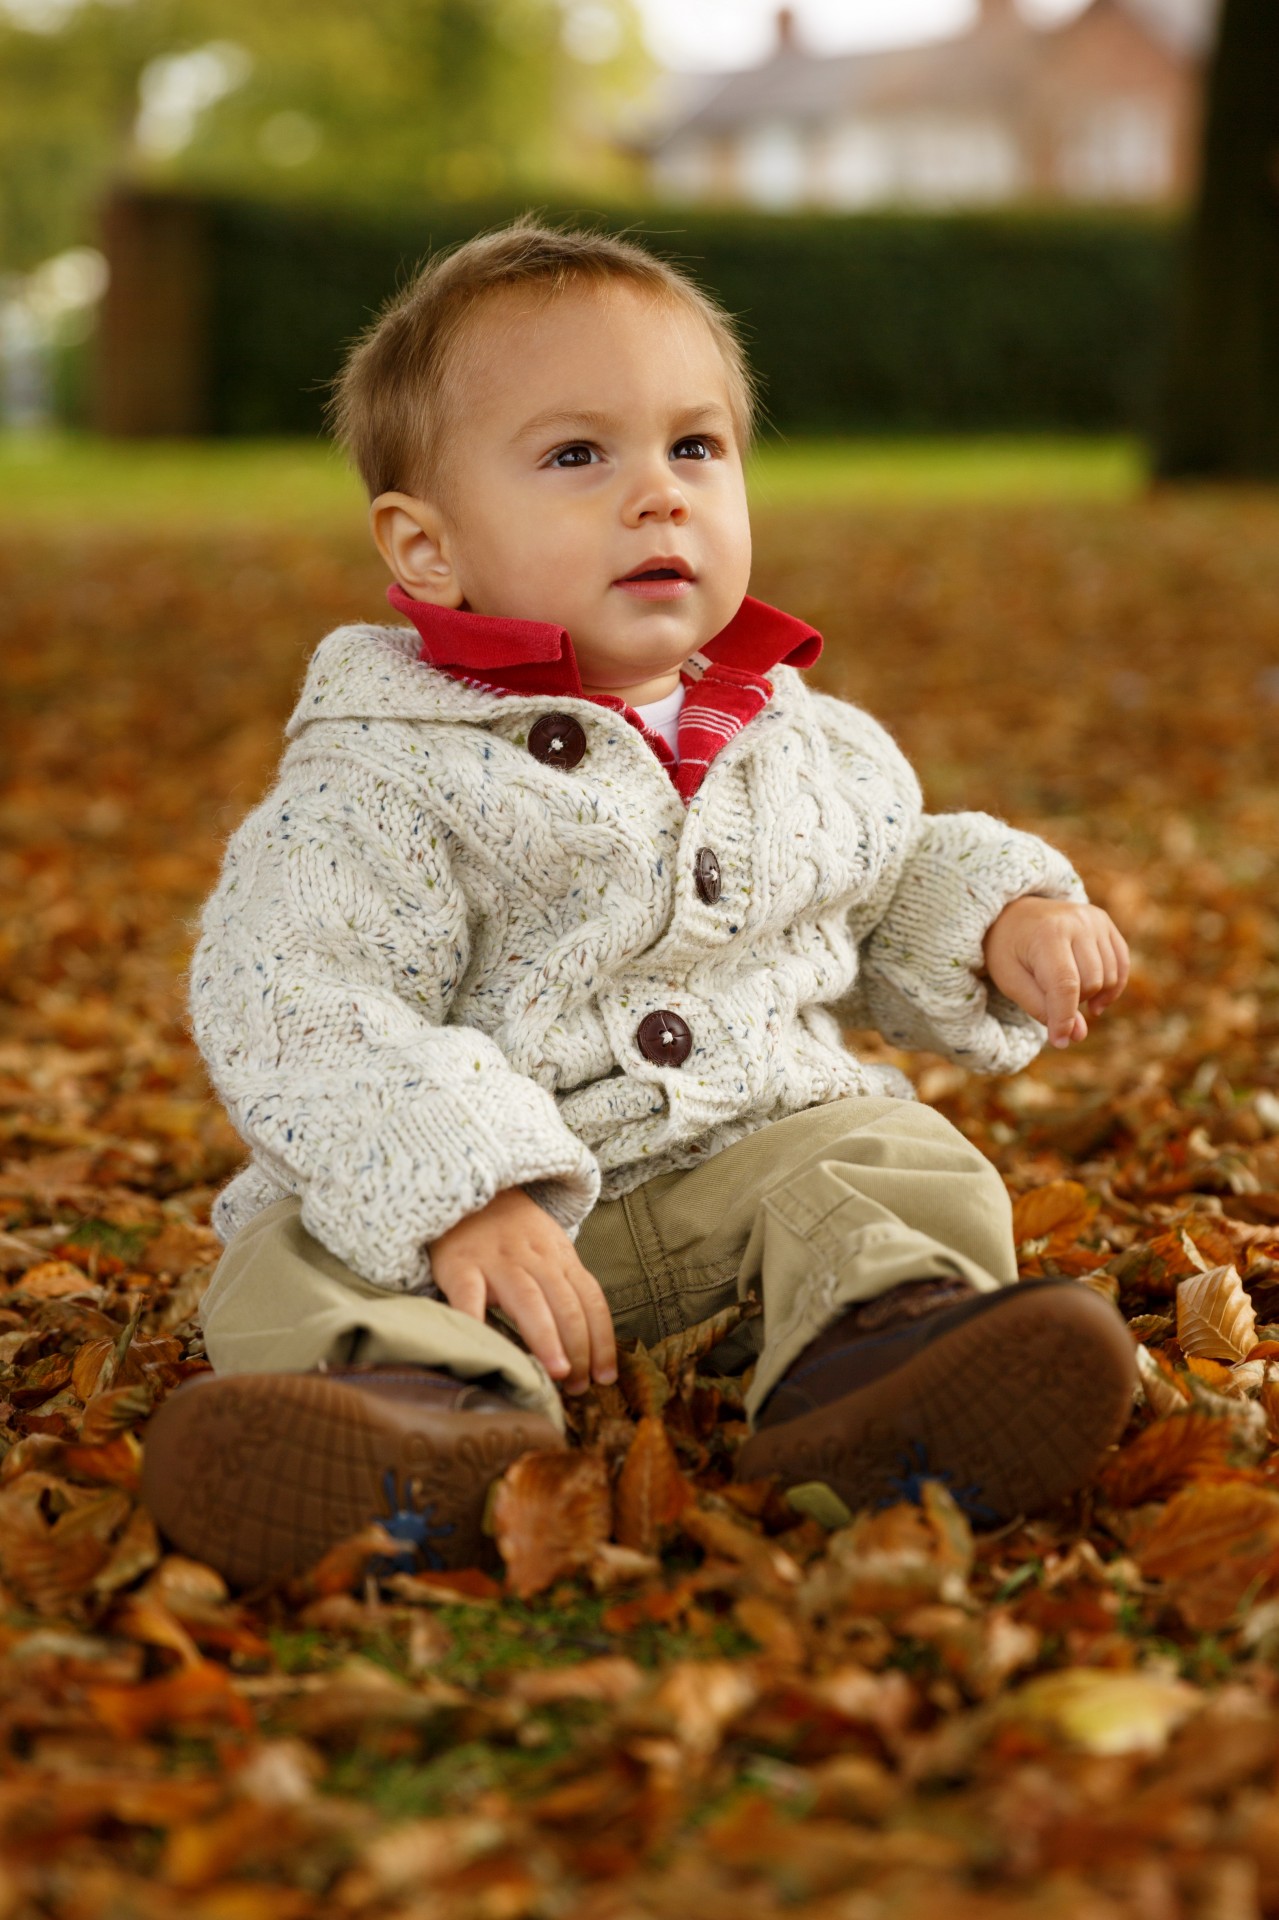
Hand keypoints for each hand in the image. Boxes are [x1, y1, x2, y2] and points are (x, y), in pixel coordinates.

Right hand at [430, 1188, 616, 1393]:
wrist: (468, 1189)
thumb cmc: (510, 1233)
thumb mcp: (547, 1249)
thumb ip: (563, 1288)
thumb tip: (586, 1349)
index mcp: (560, 1257)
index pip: (591, 1300)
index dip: (602, 1340)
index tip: (605, 1377)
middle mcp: (534, 1258)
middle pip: (566, 1304)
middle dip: (579, 1347)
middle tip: (579, 1385)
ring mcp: (496, 1260)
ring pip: (529, 1300)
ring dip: (546, 1338)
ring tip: (557, 1373)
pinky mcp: (459, 1265)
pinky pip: (469, 1294)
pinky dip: (476, 1320)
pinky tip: (486, 1349)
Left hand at [982, 896, 1129, 1048]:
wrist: (1014, 914)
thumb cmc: (1009, 951)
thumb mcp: (1011, 981)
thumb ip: (1042, 1009)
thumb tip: (1078, 1036)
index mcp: (1047, 935)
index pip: (1065, 985)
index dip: (1064, 1018)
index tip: (1059, 1041)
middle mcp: (1076, 922)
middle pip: (1091, 983)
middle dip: (1074, 1003)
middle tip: (1050, 999)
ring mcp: (1094, 920)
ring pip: (1109, 977)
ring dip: (1091, 995)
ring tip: (1066, 993)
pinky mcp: (1105, 923)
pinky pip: (1121, 964)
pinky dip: (1112, 986)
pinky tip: (1095, 999)